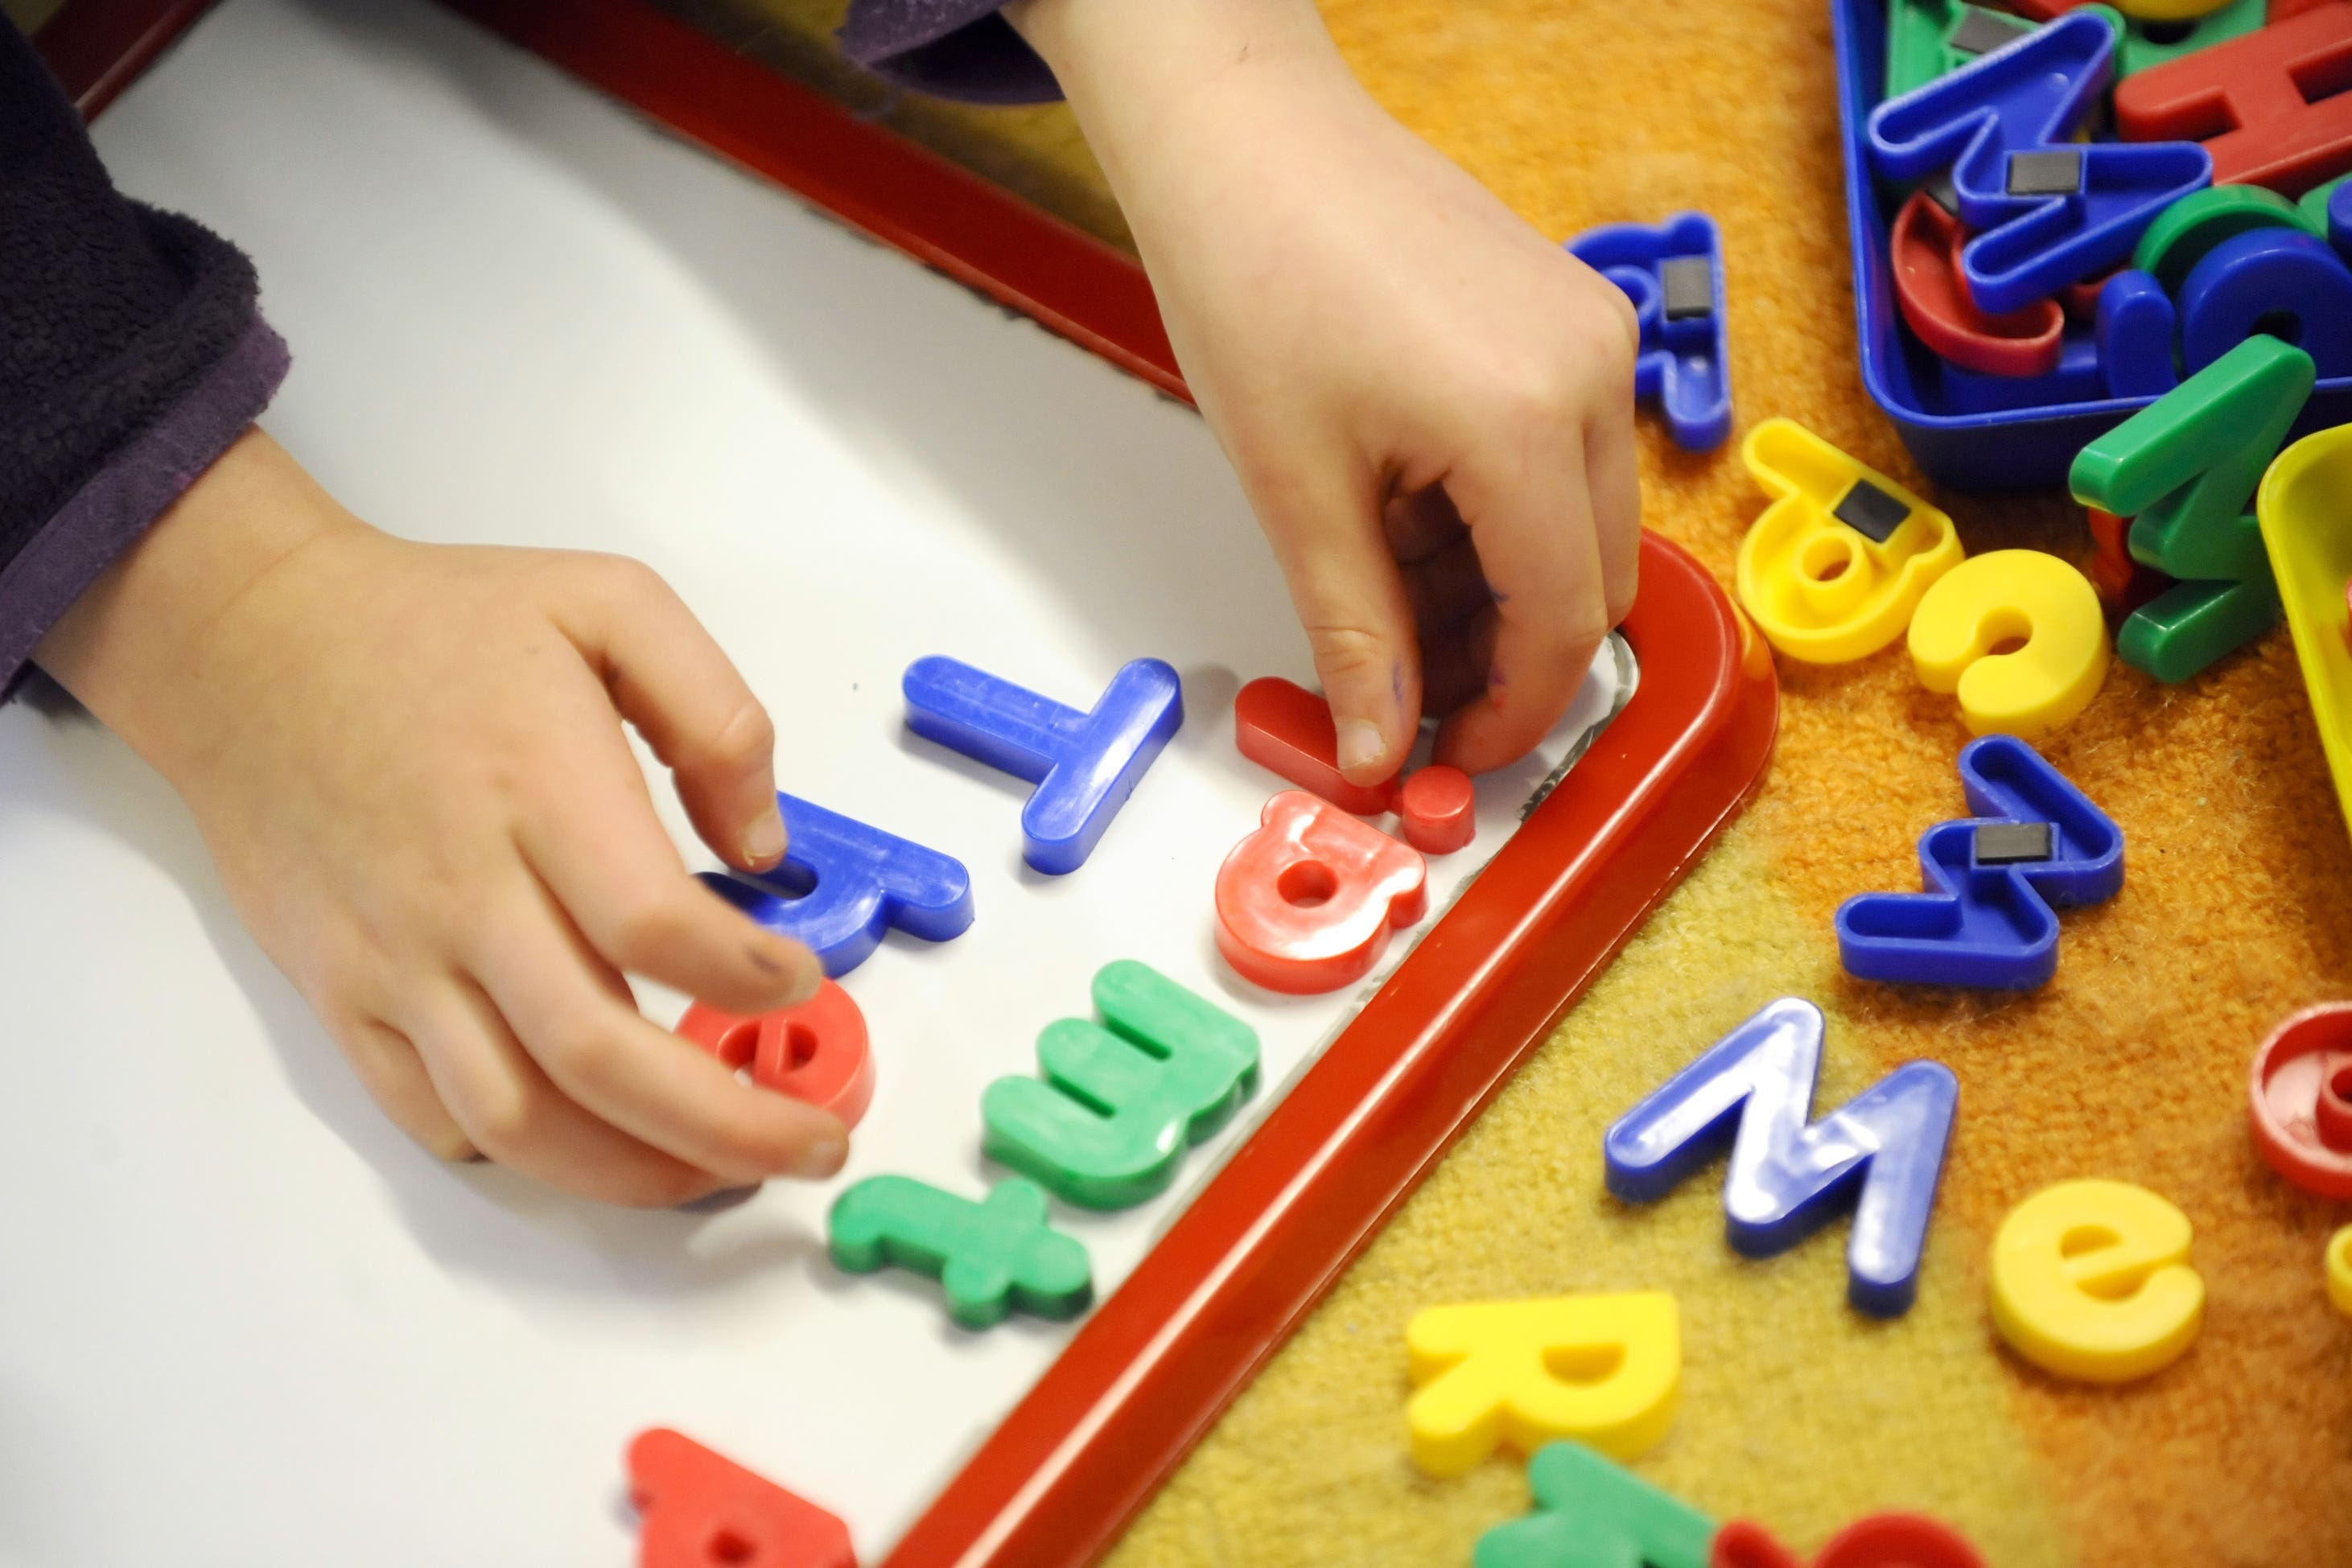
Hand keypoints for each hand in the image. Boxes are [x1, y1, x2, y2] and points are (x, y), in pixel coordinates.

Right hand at [36, 431, 839, 1205]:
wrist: (253, 647)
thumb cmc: (436, 626)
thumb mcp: (608, 602)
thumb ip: (715, 715)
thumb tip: (765, 847)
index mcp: (539, 788)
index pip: (653, 925)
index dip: (746, 978)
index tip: (802, 980)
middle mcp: (463, 892)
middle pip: (598, 1054)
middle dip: (727, 1124)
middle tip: (814, 1143)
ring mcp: (396, 959)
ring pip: (518, 1117)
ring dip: (634, 1171)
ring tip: (721, 1172)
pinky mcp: (346, 996)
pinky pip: (434, 1114)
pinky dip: (524, 1154)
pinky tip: (597, 1145)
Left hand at [1009, 0, 1641, 784]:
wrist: (1244, 136)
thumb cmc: (1254, 273)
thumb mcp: (1295, 490)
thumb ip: (1354, 633)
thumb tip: (1379, 747)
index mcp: (1525, 421)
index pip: (1562, 624)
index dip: (1508, 713)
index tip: (1447, 754)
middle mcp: (1589, 373)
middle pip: (1591, 580)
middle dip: (1504, 655)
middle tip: (1404, 685)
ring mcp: (1589, 335)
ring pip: (1580, 523)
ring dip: (1496, 585)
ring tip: (1380, 583)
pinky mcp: (1568, 315)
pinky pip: (1561, 453)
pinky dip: (1495, 511)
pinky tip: (1404, 509)